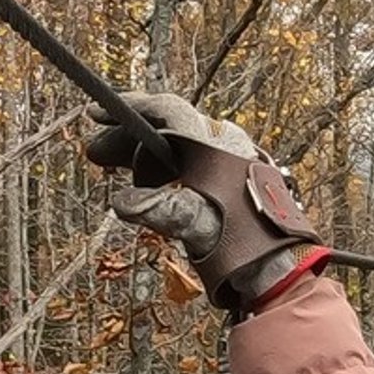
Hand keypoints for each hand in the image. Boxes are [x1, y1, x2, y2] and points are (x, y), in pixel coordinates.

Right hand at [86, 93, 327, 316]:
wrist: (278, 265)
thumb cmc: (239, 242)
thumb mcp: (192, 222)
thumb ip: (156, 208)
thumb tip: (121, 202)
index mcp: (212, 142)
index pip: (164, 109)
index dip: (128, 108)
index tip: (95, 115)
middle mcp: (224, 143)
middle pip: (167, 129)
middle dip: (129, 140)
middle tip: (97, 157)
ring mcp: (230, 160)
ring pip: (178, 148)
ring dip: (145, 159)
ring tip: (118, 178)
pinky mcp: (233, 181)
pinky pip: (191, 165)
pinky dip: (166, 172)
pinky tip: (151, 190)